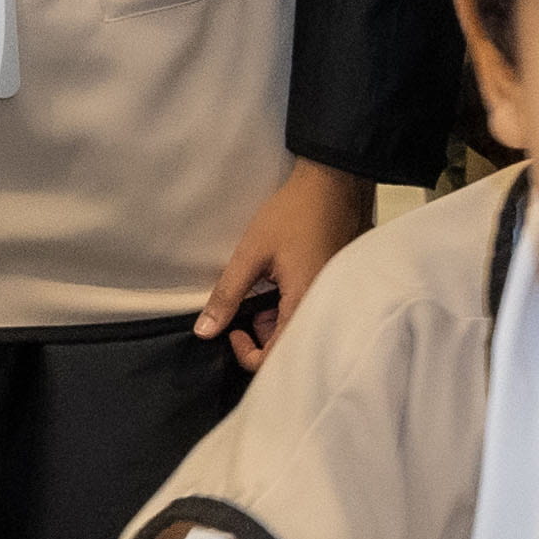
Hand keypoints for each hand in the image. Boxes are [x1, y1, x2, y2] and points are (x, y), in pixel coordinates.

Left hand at [198, 158, 374, 365]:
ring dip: (275, 318)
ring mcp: (331, 298)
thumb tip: (205, 331)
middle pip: (289, 346)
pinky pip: (310, 310)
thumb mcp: (251, 253)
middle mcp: (324, 308)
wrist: (333, 181)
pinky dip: (290, 305)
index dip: (248, 353)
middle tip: (245, 305)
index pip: (277, 357)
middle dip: (262, 334)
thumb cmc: (295, 212)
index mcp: (304, 304)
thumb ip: (227, 295)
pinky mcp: (334, 287)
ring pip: (299, 327)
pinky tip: (280, 280)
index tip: (233, 329)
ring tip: (263, 286)